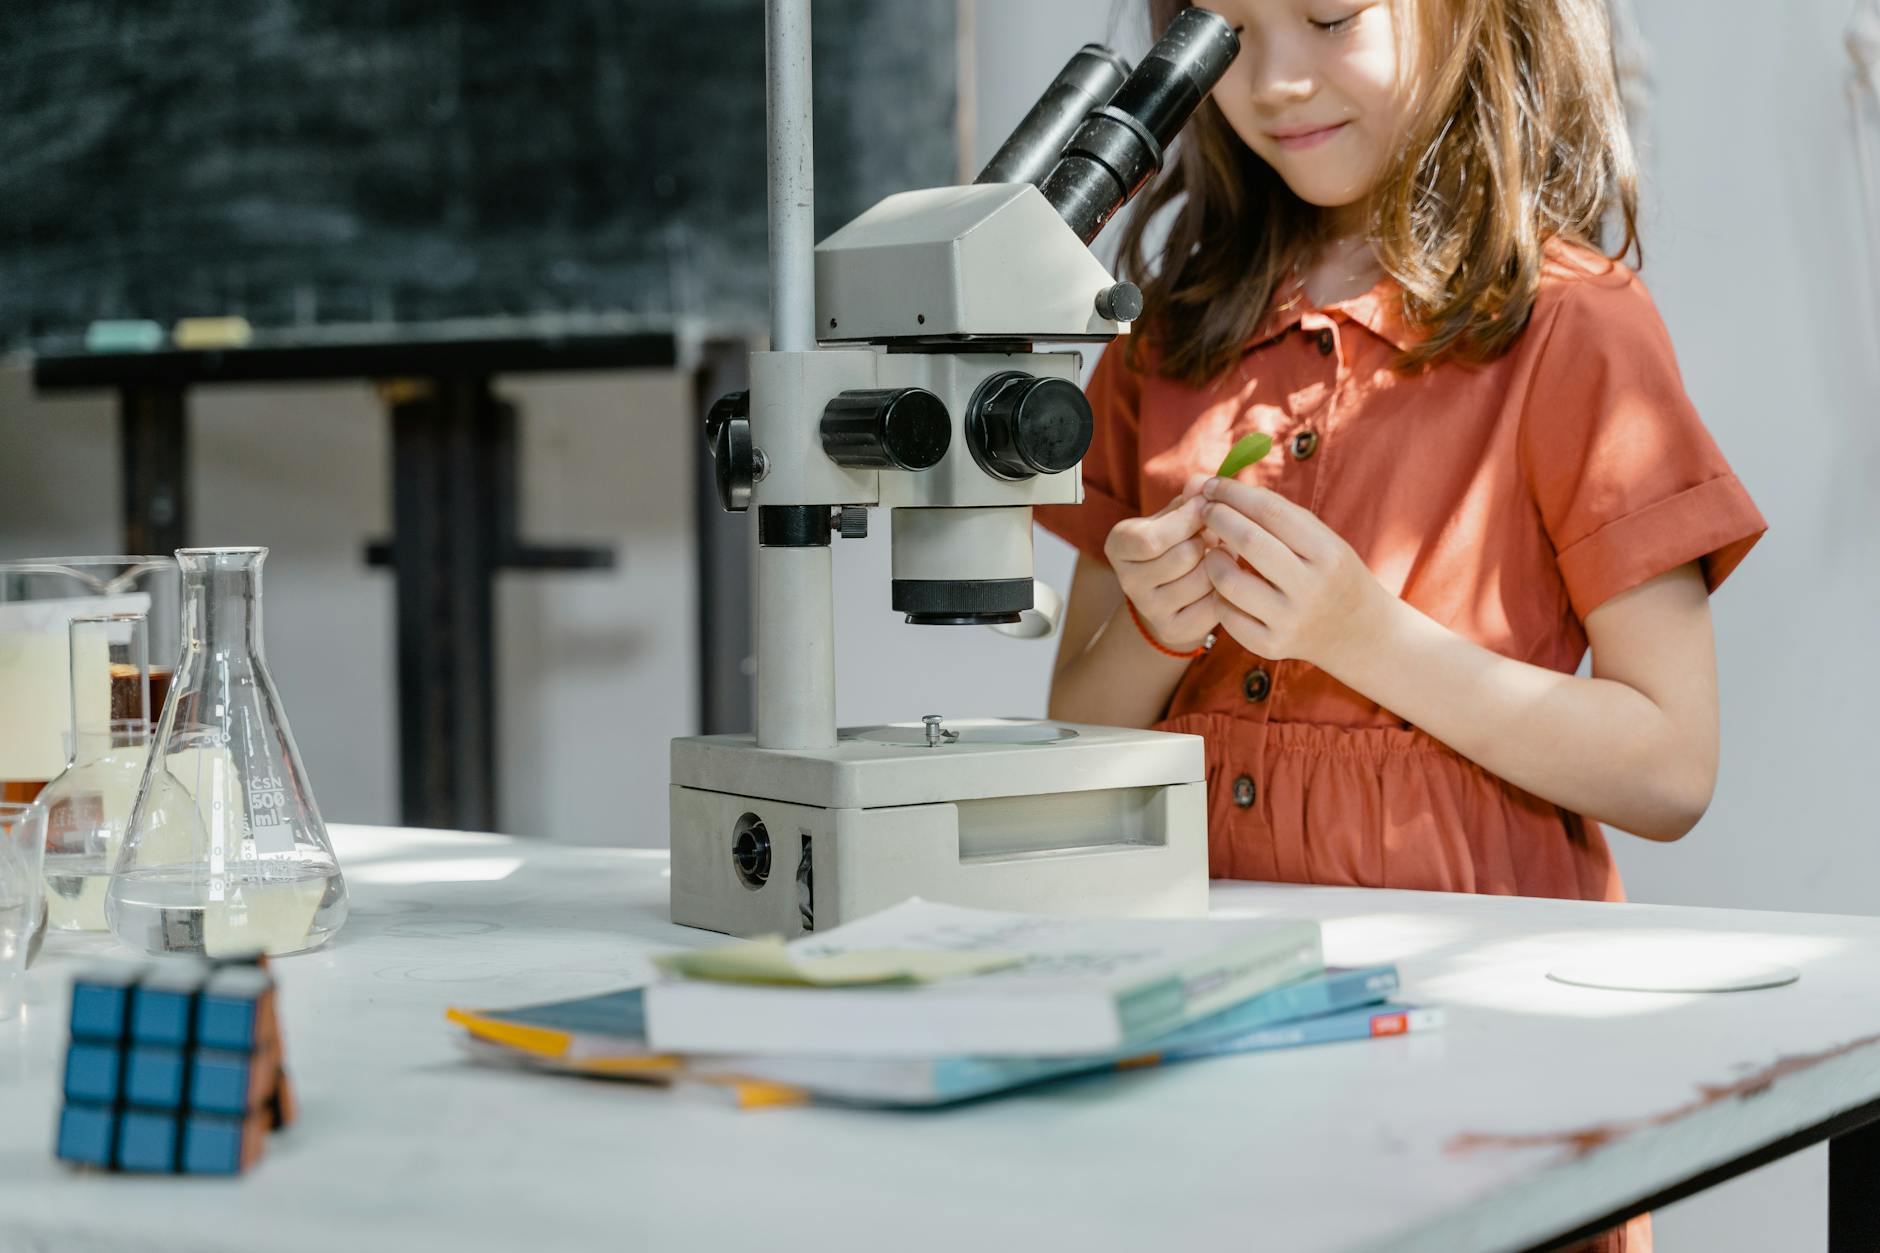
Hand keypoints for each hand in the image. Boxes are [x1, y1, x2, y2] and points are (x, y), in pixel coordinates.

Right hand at [1103, 473, 1218, 652]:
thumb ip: (1189, 497)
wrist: (1171, 590)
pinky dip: (1225, 588)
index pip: (1150, 539)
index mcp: (1119, 545)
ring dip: (1221, 562)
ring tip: (1219, 553)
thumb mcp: (1175, 514)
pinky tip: (1221, 578)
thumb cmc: (1175, 541)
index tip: (1205, 506)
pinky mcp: (1174, 629)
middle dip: (1208, 539)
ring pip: (1202, 580)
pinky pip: (1213, 605)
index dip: (1186, 520)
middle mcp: (1128, 581)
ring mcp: (1150, 609)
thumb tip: (1202, 483)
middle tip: (1215, 532)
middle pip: (1183, 557)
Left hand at [1197, 477, 1392, 672]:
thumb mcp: (1321, 539)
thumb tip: (1224, 486)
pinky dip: (1218, 594)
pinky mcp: (1271, 646)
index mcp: (1326, 553)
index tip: (1213, 484)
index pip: (1270, 511)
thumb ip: (1278, 514)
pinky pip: (1226, 615)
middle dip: (1217, 518)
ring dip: (1212, 558)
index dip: (1233, 493)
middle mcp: (1310, 588)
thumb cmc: (1330, 573)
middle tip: (1203, 509)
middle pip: (1248, 541)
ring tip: (1213, 549)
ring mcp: (1289, 620)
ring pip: (1228, 582)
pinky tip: (1222, 584)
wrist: (1359, 632)